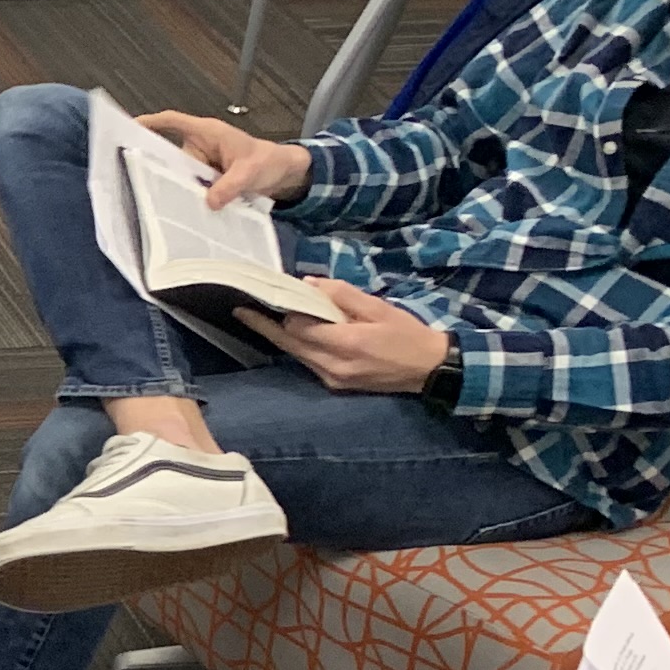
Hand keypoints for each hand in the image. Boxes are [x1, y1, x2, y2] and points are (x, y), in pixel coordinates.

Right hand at [137, 109, 313, 208]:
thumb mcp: (251, 172)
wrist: (284, 174)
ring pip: (180, 176)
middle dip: (164, 173)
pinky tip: (190, 210)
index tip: (130, 127)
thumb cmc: (269, 161)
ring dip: (181, 190)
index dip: (151, 122)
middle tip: (153, 189)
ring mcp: (202, 164)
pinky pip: (191, 187)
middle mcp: (201, 147)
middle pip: (172, 157)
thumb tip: (209, 201)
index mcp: (208, 133)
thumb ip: (230, 185)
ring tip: (177, 206)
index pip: (174, 122)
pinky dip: (191, 197)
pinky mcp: (206, 179)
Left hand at [254, 277, 449, 392]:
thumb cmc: (407, 334)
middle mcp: (333, 366)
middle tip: (240, 310)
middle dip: (264, 326)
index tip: (276, 293)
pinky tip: (292, 333)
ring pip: (295, 354)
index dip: (287, 310)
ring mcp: (332, 379)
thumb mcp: (379, 307)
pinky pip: (307, 362)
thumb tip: (310, 284)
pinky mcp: (334, 385)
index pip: (300, 327)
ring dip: (280, 336)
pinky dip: (298, 346)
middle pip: (288, 344)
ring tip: (260, 318)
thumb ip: (343, 295)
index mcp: (346, 343)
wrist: (428, 370)